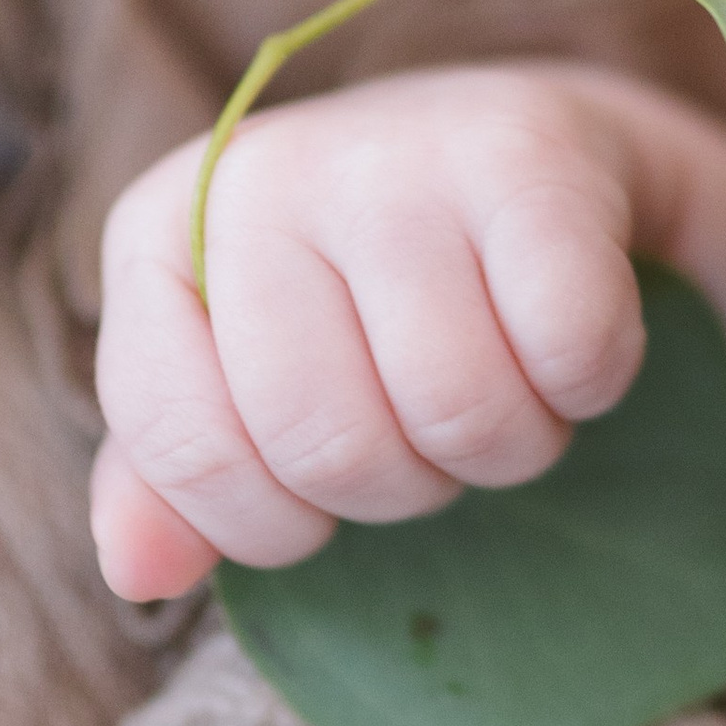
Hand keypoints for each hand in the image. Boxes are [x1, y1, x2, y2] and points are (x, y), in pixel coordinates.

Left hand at [88, 61, 725, 601]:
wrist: (514, 150)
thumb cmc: (361, 289)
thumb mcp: (245, 371)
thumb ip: (176, 479)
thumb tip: (137, 574)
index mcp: (164, 229)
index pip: (184, 448)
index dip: (268, 518)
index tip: (316, 481)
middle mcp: (268, 174)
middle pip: (332, 448)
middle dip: (402, 486)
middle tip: (425, 425)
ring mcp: (399, 154)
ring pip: (461, 412)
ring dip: (507, 446)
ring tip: (500, 383)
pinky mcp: (532, 154)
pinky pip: (570, 352)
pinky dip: (588, 383)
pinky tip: (566, 339)